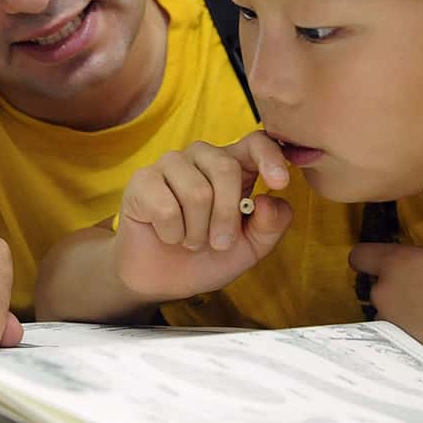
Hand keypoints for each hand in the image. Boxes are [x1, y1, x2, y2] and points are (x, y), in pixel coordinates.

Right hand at [114, 131, 293, 302]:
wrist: (162, 280)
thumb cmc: (207, 256)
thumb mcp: (251, 247)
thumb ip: (271, 225)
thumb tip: (269, 200)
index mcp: (233, 165)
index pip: (256, 142)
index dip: (270, 157)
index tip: (280, 183)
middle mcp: (201, 156)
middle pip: (225, 169)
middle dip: (226, 216)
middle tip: (219, 243)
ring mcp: (170, 164)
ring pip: (197, 192)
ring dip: (197, 231)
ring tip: (190, 240)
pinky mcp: (142, 180)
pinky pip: (166, 207)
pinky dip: (172, 234)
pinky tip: (167, 236)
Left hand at [349, 243, 422, 370]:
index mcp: (395, 262)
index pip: (361, 256)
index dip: (371, 260)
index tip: (382, 264)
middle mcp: (384, 292)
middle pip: (378, 291)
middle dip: (395, 293)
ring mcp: (391, 324)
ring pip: (388, 318)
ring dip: (403, 318)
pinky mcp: (402, 351)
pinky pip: (400, 340)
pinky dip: (414, 339)